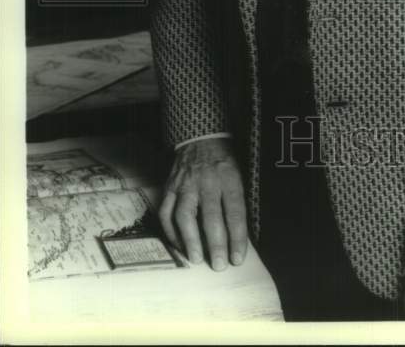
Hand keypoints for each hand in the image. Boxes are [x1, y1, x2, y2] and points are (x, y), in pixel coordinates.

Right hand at [158, 137, 247, 270]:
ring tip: (196, 259)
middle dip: (216, 243)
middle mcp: (206, 181)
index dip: (237, 236)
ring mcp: (185, 184)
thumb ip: (237, 202)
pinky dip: (171, 232)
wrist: (200, 139)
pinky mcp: (169, 187)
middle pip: (211, 216)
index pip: (235, 210)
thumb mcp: (239, 175)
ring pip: (185, 215)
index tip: (237, 258)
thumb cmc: (224, 162)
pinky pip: (166, 213)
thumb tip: (238, 238)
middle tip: (219, 265)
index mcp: (229, 177)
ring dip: (190, 240)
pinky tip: (179, 246)